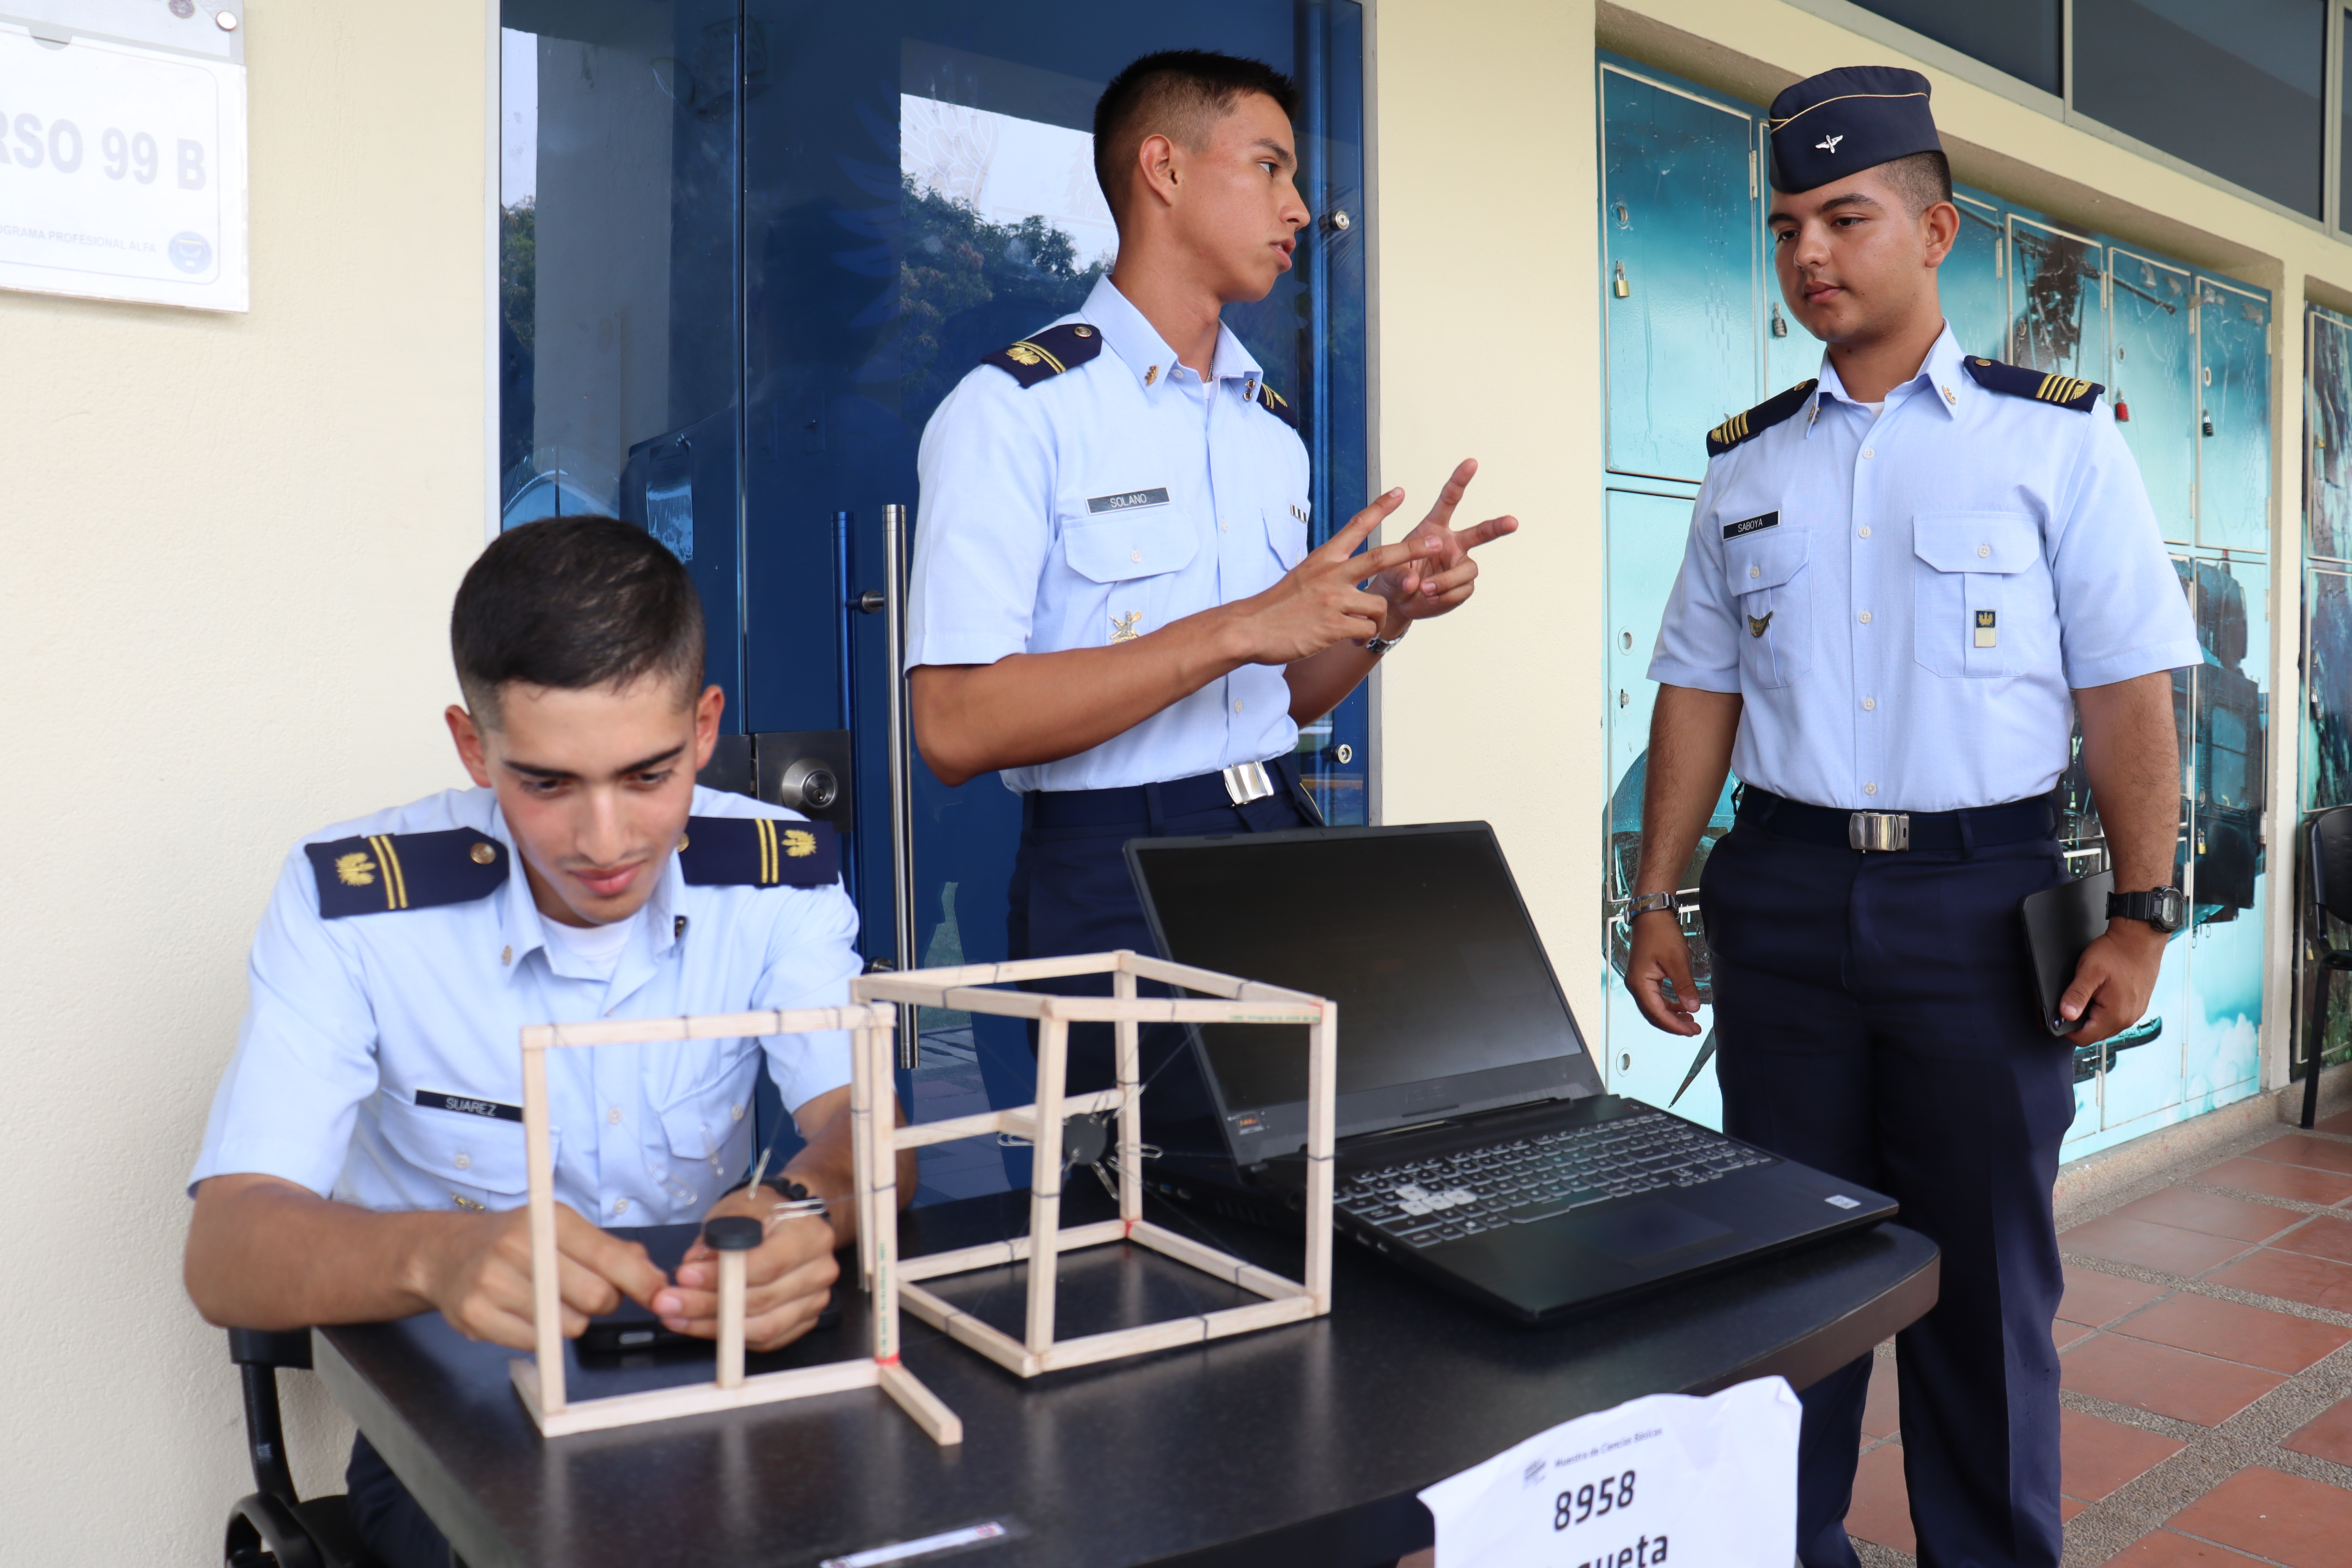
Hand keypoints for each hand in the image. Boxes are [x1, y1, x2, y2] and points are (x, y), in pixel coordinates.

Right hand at [416, 1202, 665, 1350]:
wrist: (446, 1255)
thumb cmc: (515, 1241)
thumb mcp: (562, 1229)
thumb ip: (610, 1249)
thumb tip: (652, 1275)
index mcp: (548, 1220)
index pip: (609, 1256)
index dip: (642, 1280)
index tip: (659, 1293)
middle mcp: (519, 1246)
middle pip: (596, 1297)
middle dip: (604, 1302)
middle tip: (588, 1294)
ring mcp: (494, 1283)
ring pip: (569, 1325)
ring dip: (571, 1320)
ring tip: (550, 1301)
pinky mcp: (477, 1317)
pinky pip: (536, 1344)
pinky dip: (542, 1336)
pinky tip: (526, 1314)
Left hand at [656, 1184, 840, 1352]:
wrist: (790, 1221)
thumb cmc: (763, 1212)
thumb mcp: (737, 1209)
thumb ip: (716, 1237)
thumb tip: (692, 1267)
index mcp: (810, 1236)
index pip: (767, 1265)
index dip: (723, 1276)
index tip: (685, 1276)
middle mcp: (820, 1271)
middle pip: (763, 1300)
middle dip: (708, 1304)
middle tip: (668, 1302)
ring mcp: (814, 1300)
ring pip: (763, 1327)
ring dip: (712, 1326)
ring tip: (676, 1316)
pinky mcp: (803, 1321)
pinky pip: (765, 1340)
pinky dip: (730, 1337)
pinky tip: (699, 1325)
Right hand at [1230, 489, 1432, 663]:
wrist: (1251, 629)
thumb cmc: (1276, 607)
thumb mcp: (1301, 578)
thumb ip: (1328, 575)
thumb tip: (1349, 580)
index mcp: (1323, 558)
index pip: (1356, 526)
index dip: (1380, 508)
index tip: (1399, 492)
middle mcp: (1331, 574)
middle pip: (1382, 556)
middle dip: (1413, 549)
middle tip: (1436, 541)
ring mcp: (1334, 599)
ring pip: (1378, 605)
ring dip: (1376, 619)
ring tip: (1359, 627)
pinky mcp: (1334, 625)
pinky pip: (1367, 629)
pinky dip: (1362, 636)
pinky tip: (1347, 639)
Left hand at [1365, 458, 1518, 635]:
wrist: (1399, 602)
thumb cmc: (1395, 577)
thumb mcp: (1389, 572)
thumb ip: (1399, 575)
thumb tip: (1416, 583)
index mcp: (1434, 528)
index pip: (1449, 500)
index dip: (1460, 481)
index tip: (1471, 463)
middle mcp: (1452, 544)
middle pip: (1480, 533)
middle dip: (1497, 527)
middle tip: (1512, 522)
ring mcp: (1459, 566)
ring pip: (1468, 570)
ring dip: (1447, 581)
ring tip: (1425, 589)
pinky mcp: (1462, 587)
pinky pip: (1462, 591)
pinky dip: (1445, 597)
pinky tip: (1430, 599)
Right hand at [1627, 909, 1703, 1036]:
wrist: (1652, 915)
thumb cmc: (1659, 932)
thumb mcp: (1676, 960)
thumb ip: (1684, 986)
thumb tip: (1692, 1007)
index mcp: (1640, 983)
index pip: (1657, 1013)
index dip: (1674, 1025)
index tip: (1689, 1031)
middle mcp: (1636, 984)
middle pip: (1654, 1014)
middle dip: (1674, 1024)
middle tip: (1693, 1030)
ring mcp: (1640, 980)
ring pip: (1655, 1007)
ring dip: (1672, 1016)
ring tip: (1689, 1021)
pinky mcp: (1646, 976)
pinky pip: (1656, 997)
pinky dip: (1669, 1005)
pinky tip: (1681, 1006)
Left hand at [2057, 921, 2165, 1044]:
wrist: (2140, 938)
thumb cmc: (2118, 952)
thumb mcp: (2089, 972)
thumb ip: (2076, 995)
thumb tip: (2065, 1015)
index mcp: (2115, 1015)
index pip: (2085, 1038)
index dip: (2067, 1029)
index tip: (2059, 1016)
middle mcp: (2128, 1018)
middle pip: (2095, 1033)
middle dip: (2080, 1022)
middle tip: (2072, 1001)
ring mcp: (2135, 1012)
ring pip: (2105, 1025)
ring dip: (2093, 1015)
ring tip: (2089, 994)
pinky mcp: (2137, 1005)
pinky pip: (2116, 1015)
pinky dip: (2104, 1009)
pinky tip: (2101, 993)